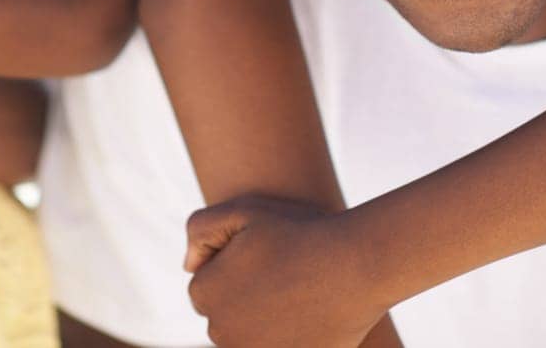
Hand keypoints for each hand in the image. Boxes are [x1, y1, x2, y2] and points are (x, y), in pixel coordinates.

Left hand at [185, 196, 385, 347]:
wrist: (356, 266)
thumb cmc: (301, 233)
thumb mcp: (244, 211)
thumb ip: (200, 229)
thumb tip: (189, 265)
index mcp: (205, 293)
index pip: (208, 284)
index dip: (237, 265)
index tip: (268, 254)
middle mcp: (220, 331)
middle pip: (228, 314)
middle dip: (249, 296)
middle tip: (286, 273)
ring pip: (251, 334)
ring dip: (267, 319)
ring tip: (301, 294)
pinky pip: (277, 344)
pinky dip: (289, 335)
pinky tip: (309, 314)